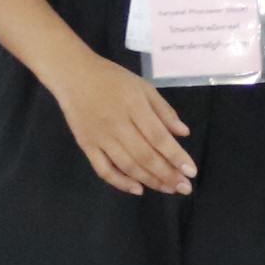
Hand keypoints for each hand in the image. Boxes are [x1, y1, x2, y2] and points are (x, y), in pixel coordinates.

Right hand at [51, 54, 195, 197]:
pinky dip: (120, 182)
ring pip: (128, 166)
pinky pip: (103, 170)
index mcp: (134, 106)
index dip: (176, 156)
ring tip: (168, 189)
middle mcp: (117, 125)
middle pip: (145, 156)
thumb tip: (183, 134)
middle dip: (167, 175)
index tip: (191, 171)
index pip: (158, 137)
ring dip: (150, 180)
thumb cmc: (111, 78)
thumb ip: (164, 110)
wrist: (73, 75)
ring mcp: (100, 137)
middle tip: (184, 188)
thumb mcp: (143, 86)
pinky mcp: (87, 146)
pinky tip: (138, 189)